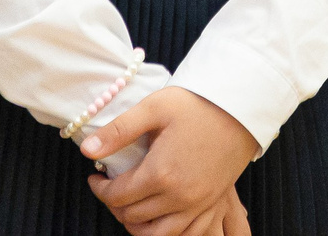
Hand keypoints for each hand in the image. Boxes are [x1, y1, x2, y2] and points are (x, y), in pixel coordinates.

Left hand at [86, 86, 257, 230]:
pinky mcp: (211, 203)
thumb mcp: (154, 107)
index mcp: (160, 172)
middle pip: (133, 216)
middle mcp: (178, 195)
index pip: (117, 195)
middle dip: (114, 204)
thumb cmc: (197, 104)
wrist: (240, 107)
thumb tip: (87, 149)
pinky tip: (155, 217)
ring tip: (128, 206)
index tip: (96, 177)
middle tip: (110, 187)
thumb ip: (118, 130)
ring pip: (156, 234)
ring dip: (136, 225)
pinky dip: (163, 232)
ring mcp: (197, 203)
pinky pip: (182, 233)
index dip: (99, 189)